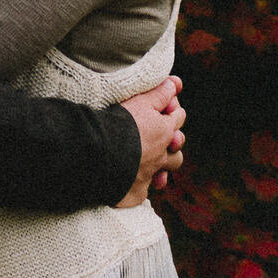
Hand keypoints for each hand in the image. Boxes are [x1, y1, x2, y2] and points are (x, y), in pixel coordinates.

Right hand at [116, 75, 184, 208]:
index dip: (172, 111)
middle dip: (172, 147)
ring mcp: (148, 176)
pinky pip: (141, 192)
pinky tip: (130, 183)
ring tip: (152, 167)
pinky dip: (137, 186)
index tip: (166, 108)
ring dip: (160, 171)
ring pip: (163, 175)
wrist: (99, 153)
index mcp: (164, 131)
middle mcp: (161, 156)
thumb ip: (159, 93)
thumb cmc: (119, 123)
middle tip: (162, 142)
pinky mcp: (135, 193)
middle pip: (177, 152)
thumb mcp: (140, 101)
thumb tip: (176, 83)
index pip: (178, 118)